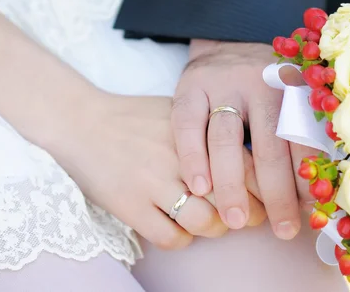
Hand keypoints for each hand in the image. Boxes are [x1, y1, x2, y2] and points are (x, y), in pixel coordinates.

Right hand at [47, 93, 265, 249]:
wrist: (80, 122)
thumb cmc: (134, 117)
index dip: (264, 185)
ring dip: (217, 228)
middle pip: (232, 196)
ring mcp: (154, 182)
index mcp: (195, 131)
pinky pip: (171, 237)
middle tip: (249, 216)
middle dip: (248, 213)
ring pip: (205, 221)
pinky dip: (183, 239)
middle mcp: (179, 156)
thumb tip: (250, 148)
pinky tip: (181, 228)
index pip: (246, 162)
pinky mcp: (130, 206)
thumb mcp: (177, 110)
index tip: (269, 194)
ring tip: (216, 222)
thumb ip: (209, 127)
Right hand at [171, 40, 317, 239]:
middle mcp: (260, 82)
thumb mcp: (290, 99)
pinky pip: (188, 125)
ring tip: (236, 221)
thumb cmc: (266, 87)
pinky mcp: (190, 86)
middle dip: (277, 192)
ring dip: (232, 184)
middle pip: (269, 143)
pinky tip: (198, 188)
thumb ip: (302, 137)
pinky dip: (193, 157)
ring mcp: (221, 82)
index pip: (304, 139)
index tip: (313, 212)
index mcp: (293, 86)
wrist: (226, 46)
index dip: (309, 177)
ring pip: (227, 138)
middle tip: (282, 230)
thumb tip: (317, 197)